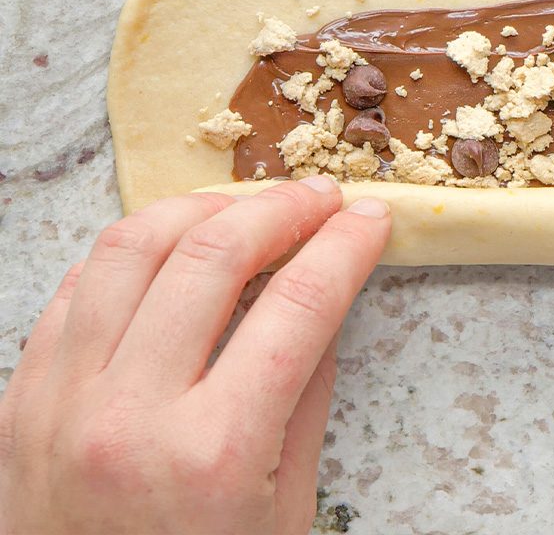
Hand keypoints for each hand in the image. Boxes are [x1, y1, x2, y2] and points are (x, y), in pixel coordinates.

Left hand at [0, 177, 390, 534]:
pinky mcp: (23, 399)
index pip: (298, 306)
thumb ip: (306, 392)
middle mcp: (129, 417)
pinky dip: (131, 249)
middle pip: (211, 258)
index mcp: (213, 454)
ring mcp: (62, 403)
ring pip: (129, 249)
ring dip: (199, 209)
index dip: (344, 248)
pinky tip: (173, 246)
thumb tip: (328, 299)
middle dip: (279, 209)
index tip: (369, 219)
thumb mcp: (285, 505)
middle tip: (318, 199)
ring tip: (246, 207)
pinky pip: (74, 287)